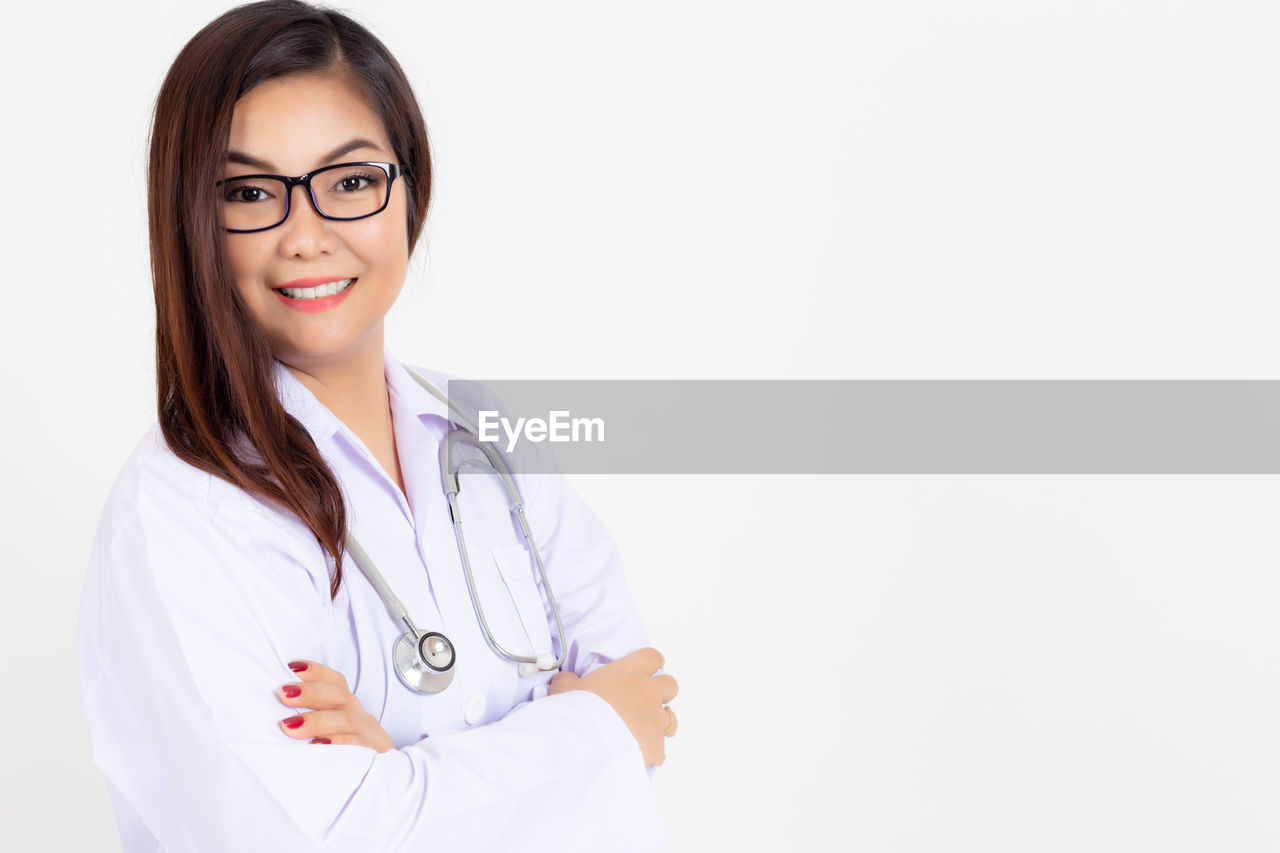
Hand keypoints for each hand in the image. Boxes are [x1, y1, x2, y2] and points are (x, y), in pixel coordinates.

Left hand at [277, 659, 394, 752]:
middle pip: (339, 697)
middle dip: (311, 693)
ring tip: (290, 726)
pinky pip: (358, 747)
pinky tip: (319, 746)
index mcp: (349, 710)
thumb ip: (315, 724)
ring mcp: (370, 737)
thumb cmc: (352, 759)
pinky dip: (339, 744)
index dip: (316, 672)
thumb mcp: (335, 737)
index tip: (292, 667)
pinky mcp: (376, 757)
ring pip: (346, 720)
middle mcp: (360, 719)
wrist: (389, 785)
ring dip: (317, 720)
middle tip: (283, 693)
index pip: (336, 683)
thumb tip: (279, 720)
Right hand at [548, 647, 678, 766]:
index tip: (642, 670)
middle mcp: (649, 692)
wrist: (584, 741)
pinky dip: (652, 752)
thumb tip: (567, 680)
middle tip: (642, 701)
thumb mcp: (564, 688)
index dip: (649, 663)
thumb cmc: (576, 710)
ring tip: (643, 730)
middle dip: (660, 692)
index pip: (653, 657)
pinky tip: (639, 754)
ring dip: (659, 722)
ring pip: (671, 718)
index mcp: (630, 671)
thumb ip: (569, 680)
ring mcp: (655, 719)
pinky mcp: (656, 745)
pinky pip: (661, 749)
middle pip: (670, 685)